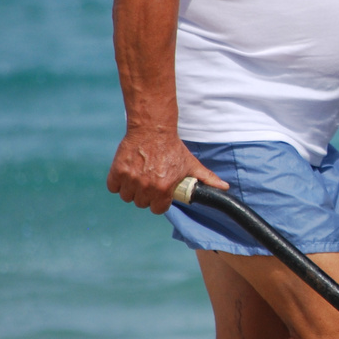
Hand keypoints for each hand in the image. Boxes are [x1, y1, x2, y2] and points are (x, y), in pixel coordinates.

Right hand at [106, 129, 226, 214]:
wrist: (153, 129)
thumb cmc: (173, 148)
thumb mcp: (191, 164)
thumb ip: (207, 179)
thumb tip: (225, 188)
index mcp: (164, 188)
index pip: (157, 209)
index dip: (159, 202)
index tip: (159, 193)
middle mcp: (146, 186)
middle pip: (141, 203)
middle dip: (146, 196)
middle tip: (149, 183)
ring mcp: (130, 179)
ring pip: (127, 197)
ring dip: (131, 190)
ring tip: (138, 178)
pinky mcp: (117, 171)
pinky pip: (113, 187)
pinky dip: (117, 183)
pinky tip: (126, 175)